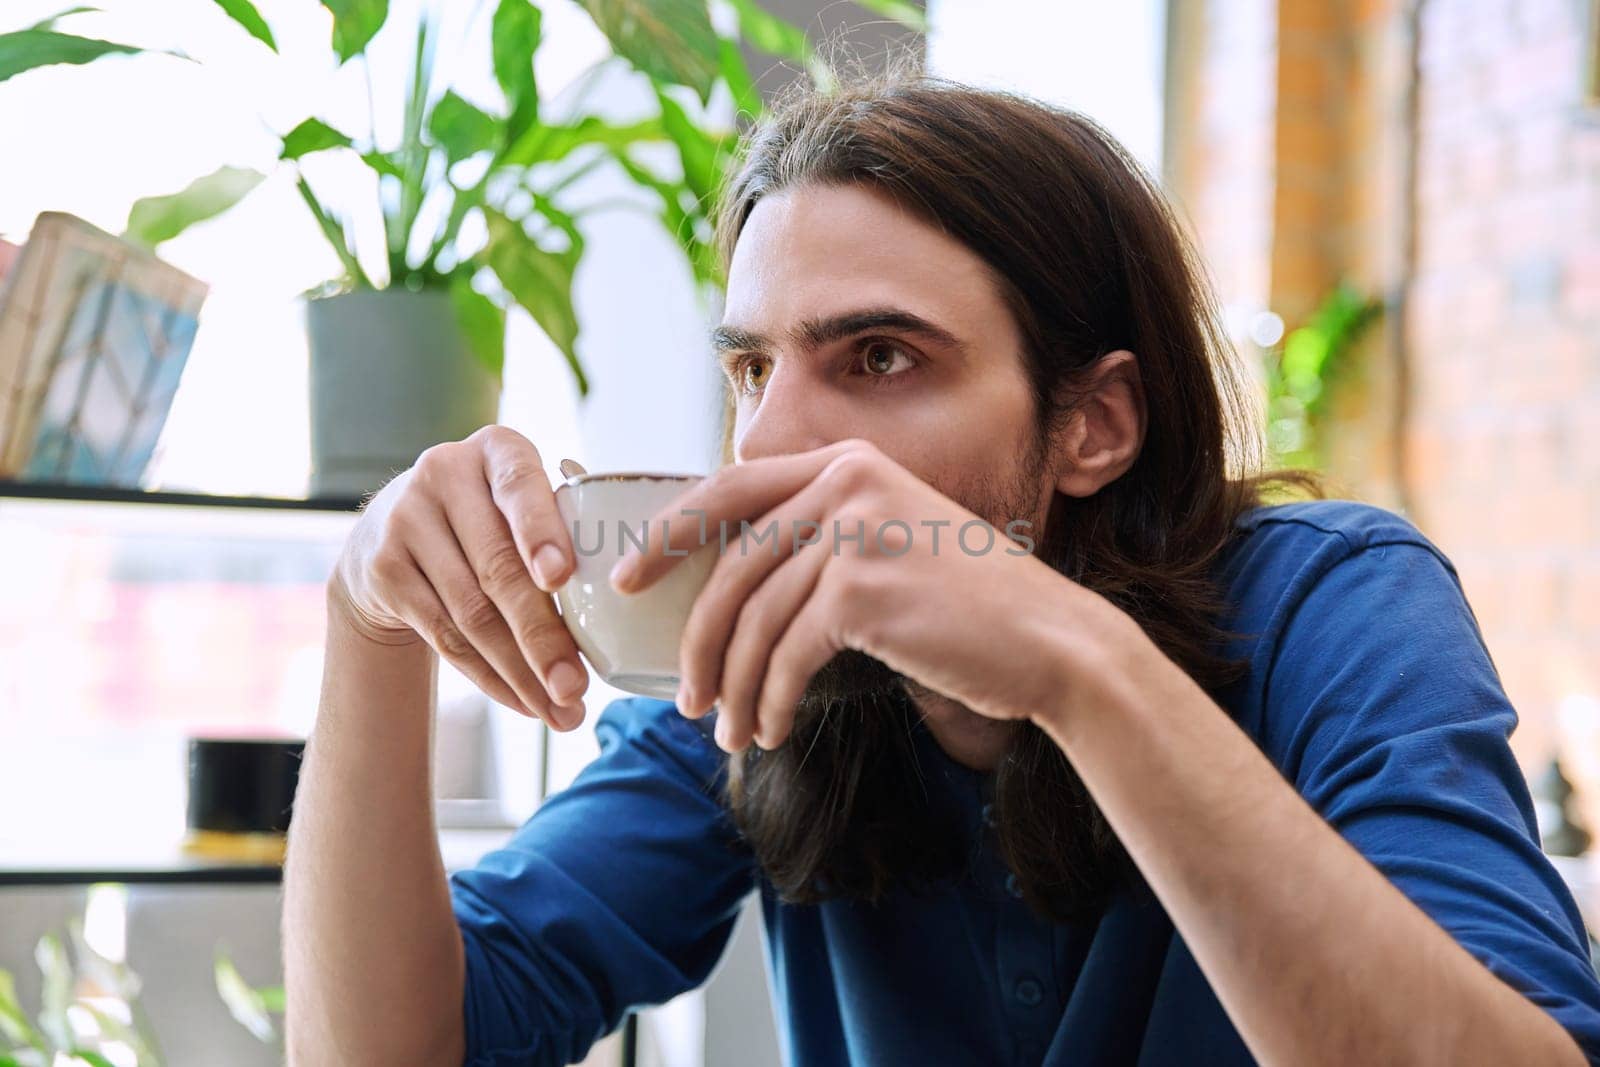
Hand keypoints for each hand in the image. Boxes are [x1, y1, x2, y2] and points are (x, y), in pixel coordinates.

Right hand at [329, 426, 587, 728]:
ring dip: (521, 672)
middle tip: (577, 686)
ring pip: (472, 614)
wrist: (390, 530)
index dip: (539, 532)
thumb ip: (566, 525)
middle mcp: (443, 474)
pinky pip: (446, 638)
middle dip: (542, 636)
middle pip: (498, 568)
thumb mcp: (521, 498)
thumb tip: (628, 598)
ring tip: (561, 711)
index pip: (519, 485)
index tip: (560, 577)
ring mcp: (405, 521)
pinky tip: (524, 702)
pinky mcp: (383, 570)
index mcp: (497, 449)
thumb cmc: (492, 516)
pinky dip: (490, 678)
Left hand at [610, 439, 1097, 749]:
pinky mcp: (861, 591)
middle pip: (732, 569)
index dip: (667, 536)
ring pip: (755, 621)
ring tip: (729, 731)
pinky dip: (770, 700)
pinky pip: (786, 656)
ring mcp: (853, 533)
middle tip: (685, 698)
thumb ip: (822, 541)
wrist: (1050, 642)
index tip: (625, 580)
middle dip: (698, 641)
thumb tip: (737, 583)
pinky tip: (771, 729)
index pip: (729, 489)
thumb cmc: (970, 608)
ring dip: (735, 687)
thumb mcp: (892, 545)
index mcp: (846, 465)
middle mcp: (845, 484)